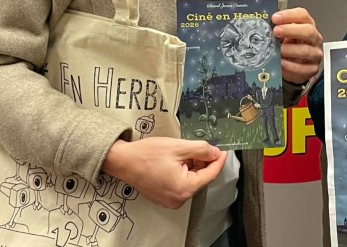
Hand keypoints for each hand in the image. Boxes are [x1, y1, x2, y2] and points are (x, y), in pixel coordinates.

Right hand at [102, 137, 226, 208]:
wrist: (123, 161)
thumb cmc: (146, 154)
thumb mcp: (179, 147)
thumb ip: (201, 150)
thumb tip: (215, 153)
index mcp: (184, 188)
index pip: (210, 175)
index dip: (218, 161)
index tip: (223, 152)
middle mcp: (178, 199)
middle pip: (200, 178)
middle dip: (203, 162)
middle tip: (201, 147)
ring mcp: (170, 200)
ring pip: (191, 181)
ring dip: (192, 166)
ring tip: (183, 152)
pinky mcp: (164, 197)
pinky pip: (181, 184)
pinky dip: (183, 172)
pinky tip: (177, 161)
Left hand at [272, 7, 322, 83]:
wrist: (294, 64)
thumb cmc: (289, 45)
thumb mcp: (284, 34)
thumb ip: (277, 28)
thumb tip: (263, 25)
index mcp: (308, 25)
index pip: (303, 15)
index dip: (289, 15)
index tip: (275, 18)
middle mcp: (314, 38)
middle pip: (308, 31)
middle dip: (290, 30)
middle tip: (276, 32)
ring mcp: (315, 54)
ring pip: (306, 50)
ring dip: (289, 50)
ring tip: (277, 50)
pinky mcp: (312, 69)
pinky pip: (302, 68)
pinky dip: (290, 66)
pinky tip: (281, 63)